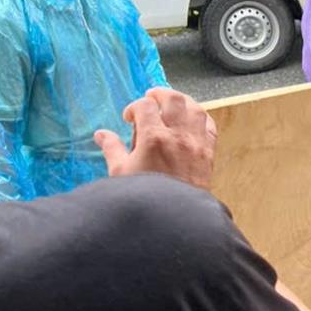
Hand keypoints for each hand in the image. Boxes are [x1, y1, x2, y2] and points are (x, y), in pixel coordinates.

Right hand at [94, 87, 216, 189]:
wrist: (173, 216)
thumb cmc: (145, 195)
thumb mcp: (121, 173)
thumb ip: (112, 149)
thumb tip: (101, 134)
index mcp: (154, 138)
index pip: (145, 106)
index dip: (134, 107)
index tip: (129, 118)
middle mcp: (178, 135)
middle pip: (173, 98)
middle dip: (160, 94)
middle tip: (151, 98)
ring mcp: (196, 142)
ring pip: (195, 108)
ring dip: (182, 102)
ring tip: (172, 105)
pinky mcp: (209, 152)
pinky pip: (209, 125)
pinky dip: (200, 117)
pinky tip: (192, 120)